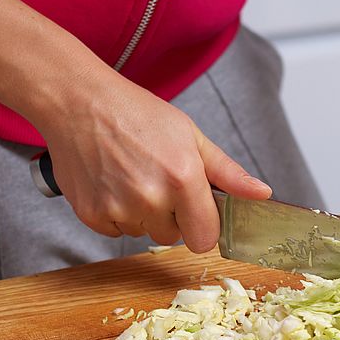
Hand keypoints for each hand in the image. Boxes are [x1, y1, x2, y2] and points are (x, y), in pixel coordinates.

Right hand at [36, 72, 270, 250]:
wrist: (77, 101)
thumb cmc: (136, 113)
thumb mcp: (191, 136)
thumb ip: (228, 173)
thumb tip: (261, 194)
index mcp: (182, 178)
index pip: (205, 238)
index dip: (203, 225)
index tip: (195, 209)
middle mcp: (150, 198)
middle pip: (174, 236)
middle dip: (171, 215)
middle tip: (156, 179)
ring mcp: (118, 209)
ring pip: (144, 233)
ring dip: (142, 215)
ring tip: (131, 175)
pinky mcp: (91, 215)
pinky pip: (115, 231)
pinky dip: (115, 214)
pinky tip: (111, 182)